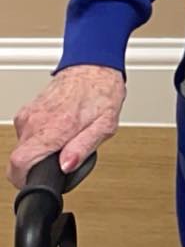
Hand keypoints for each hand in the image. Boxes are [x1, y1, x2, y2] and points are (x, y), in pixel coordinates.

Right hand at [8, 65, 125, 187]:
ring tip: (61, 144)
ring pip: (22, 147)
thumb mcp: (105, 125)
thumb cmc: (102, 92)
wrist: (93, 64)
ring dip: (37, 152)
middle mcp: (36, 120)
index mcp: (54, 127)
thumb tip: (66, 166)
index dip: (24, 180)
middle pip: (18, 159)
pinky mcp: (28, 110)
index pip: (19, 163)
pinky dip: (37, 139)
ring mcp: (29, 114)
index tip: (38, 182)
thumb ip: (83, 148)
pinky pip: (25, 134)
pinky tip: (56, 133)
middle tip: (59, 162)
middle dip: (36, 167)